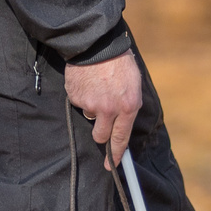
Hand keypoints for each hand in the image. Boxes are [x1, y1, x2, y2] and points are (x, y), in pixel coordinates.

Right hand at [65, 51, 141, 165]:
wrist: (97, 45)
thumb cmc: (119, 62)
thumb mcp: (134, 83)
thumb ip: (128, 104)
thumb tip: (123, 122)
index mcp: (128, 107)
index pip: (121, 138)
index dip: (116, 154)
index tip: (112, 165)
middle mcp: (110, 110)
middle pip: (101, 136)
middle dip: (100, 133)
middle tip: (101, 119)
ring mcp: (91, 105)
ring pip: (89, 117)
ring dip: (92, 108)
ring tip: (97, 87)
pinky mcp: (76, 98)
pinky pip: (79, 103)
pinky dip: (82, 95)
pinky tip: (87, 82)